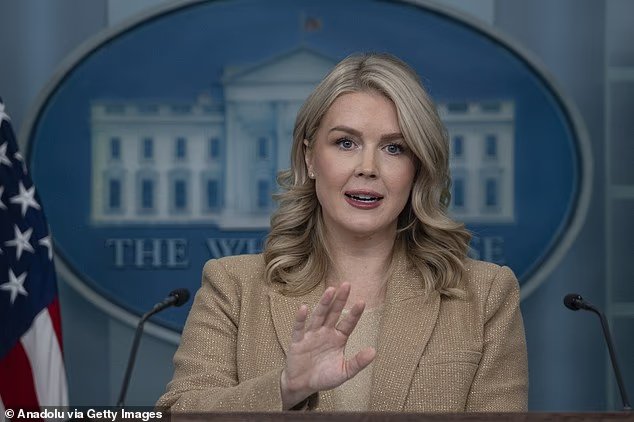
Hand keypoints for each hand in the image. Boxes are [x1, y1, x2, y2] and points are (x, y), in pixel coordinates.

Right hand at [280, 283, 375, 408]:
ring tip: (330, 290)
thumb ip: (358, 362)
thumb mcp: (344, 372)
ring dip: (323, 303)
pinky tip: (303, 307)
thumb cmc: (324, 377)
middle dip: (340, 300)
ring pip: (318, 316)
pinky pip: (299, 328)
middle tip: (346, 284)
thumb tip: (374, 351)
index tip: (361, 301)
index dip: (354, 313)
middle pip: (333, 313)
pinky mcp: (297, 341)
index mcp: (338, 338)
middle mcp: (325, 333)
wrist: (302, 385)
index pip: (348, 323)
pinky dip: (300, 319)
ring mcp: (311, 335)